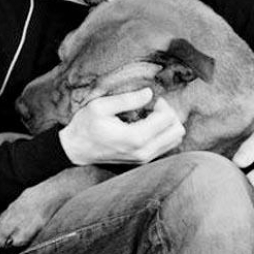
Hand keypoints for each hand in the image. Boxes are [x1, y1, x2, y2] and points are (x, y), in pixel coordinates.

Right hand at [60, 88, 184, 164]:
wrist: (76, 149)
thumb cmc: (86, 125)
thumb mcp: (101, 106)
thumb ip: (127, 99)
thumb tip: (149, 93)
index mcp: (135, 138)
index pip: (168, 119)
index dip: (162, 104)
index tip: (149, 100)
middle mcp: (144, 151)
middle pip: (177, 130)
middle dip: (169, 114)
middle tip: (153, 107)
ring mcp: (144, 158)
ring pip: (175, 139)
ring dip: (167, 124)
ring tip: (150, 116)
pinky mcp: (143, 160)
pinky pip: (166, 146)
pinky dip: (163, 133)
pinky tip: (147, 126)